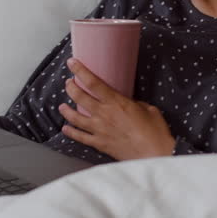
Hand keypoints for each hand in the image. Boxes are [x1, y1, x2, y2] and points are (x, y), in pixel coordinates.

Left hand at [59, 58, 175, 160]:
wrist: (154, 154)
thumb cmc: (154, 131)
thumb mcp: (147, 108)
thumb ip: (133, 104)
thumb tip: (128, 105)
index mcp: (116, 102)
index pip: (93, 83)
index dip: (80, 71)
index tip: (72, 63)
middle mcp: (104, 114)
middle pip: (79, 97)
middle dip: (70, 88)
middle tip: (68, 83)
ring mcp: (99, 130)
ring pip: (75, 118)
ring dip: (66, 110)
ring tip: (62, 106)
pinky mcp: (99, 144)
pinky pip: (80, 137)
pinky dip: (71, 132)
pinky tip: (65, 129)